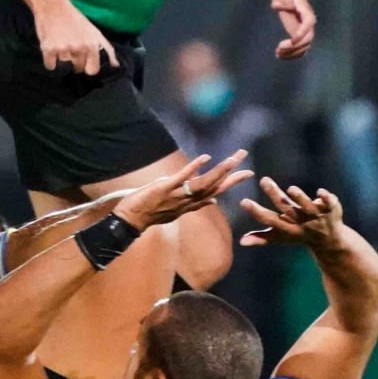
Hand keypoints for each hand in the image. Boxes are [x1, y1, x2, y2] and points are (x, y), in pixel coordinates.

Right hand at [32, 0, 118, 75]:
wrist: (53, 6)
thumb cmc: (75, 19)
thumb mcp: (95, 32)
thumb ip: (107, 49)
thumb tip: (115, 65)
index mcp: (92, 45)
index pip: (92, 70)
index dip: (87, 67)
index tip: (83, 61)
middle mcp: (79, 48)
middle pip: (77, 68)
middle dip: (74, 61)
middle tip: (70, 48)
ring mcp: (63, 49)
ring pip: (63, 66)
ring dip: (61, 58)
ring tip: (60, 43)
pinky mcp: (48, 49)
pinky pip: (50, 65)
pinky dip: (49, 60)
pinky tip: (51, 49)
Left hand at [113, 151, 252, 228]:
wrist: (131, 220)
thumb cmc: (151, 214)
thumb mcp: (177, 211)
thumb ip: (196, 205)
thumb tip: (213, 201)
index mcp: (192, 204)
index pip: (216, 192)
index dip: (232, 182)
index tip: (247, 172)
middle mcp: (188, 201)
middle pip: (215, 186)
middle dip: (232, 174)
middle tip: (246, 159)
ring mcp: (177, 195)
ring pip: (203, 183)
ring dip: (219, 170)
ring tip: (233, 159)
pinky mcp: (164, 188)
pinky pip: (181, 178)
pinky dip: (193, 168)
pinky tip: (205, 158)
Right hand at [239, 177, 346, 249]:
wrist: (331, 241)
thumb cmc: (300, 235)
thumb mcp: (281, 237)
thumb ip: (261, 238)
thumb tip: (241, 242)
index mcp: (287, 228)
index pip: (270, 220)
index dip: (256, 212)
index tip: (244, 202)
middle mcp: (301, 222)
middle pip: (287, 209)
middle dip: (275, 195)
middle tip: (264, 180)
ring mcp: (317, 216)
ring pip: (307, 207)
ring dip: (300, 199)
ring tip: (290, 189)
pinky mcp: (331, 210)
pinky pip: (329, 204)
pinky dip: (326, 199)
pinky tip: (321, 192)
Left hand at [271, 0, 315, 59]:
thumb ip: (280, 1)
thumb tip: (275, 5)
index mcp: (306, 11)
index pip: (309, 23)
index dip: (302, 32)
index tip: (292, 40)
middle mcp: (308, 23)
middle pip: (308, 38)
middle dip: (296, 46)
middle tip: (279, 49)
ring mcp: (305, 30)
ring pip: (305, 45)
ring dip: (293, 52)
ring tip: (278, 54)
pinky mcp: (300, 34)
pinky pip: (301, 47)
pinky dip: (293, 53)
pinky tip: (280, 55)